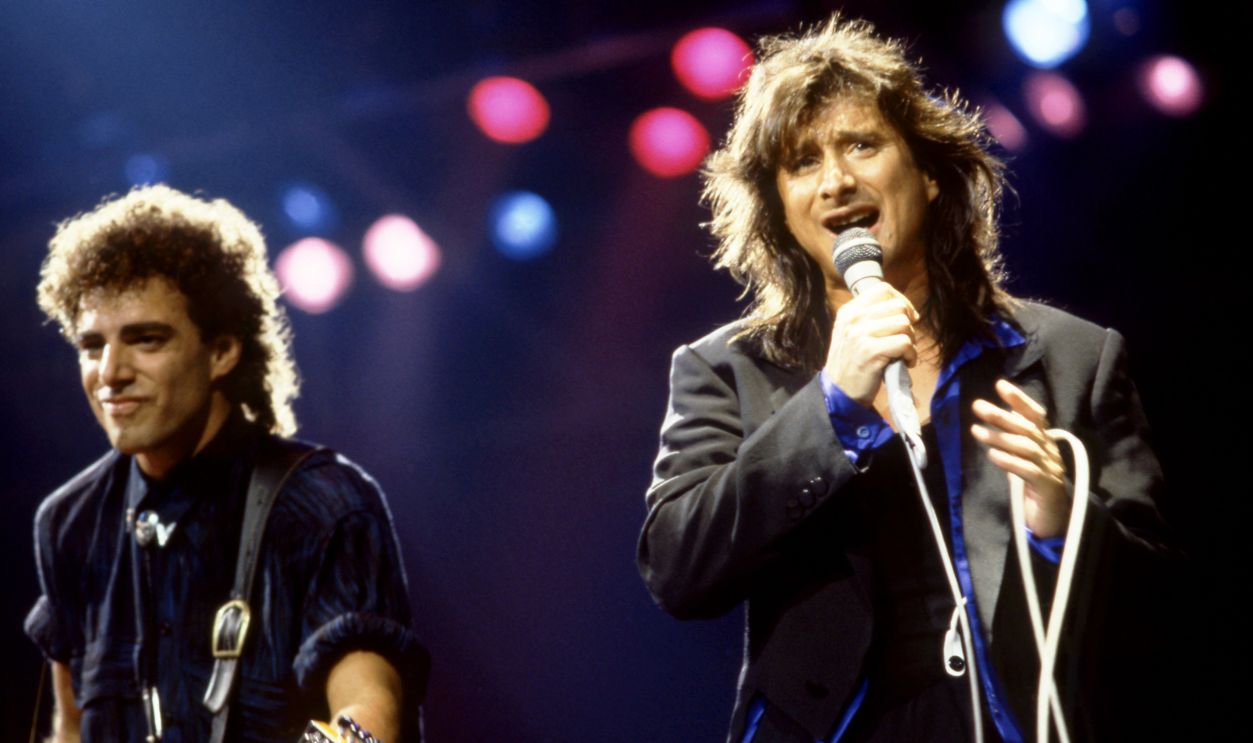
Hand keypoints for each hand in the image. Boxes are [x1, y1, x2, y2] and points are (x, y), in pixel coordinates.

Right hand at [823, 282, 919, 406]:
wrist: (839, 391)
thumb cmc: (852, 362)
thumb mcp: (852, 332)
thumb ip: (870, 316)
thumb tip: (904, 307)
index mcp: (849, 311)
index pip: (883, 289)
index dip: (901, 301)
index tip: (906, 317)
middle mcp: (854, 319)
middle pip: (898, 306)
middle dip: (909, 324)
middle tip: (904, 340)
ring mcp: (861, 334)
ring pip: (904, 323)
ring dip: (911, 341)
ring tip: (903, 353)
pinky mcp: (871, 351)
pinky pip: (905, 342)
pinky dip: (911, 354)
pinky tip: (905, 362)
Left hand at [971, 379, 1068, 537]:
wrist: (1053, 518)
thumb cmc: (1033, 485)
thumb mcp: (1022, 459)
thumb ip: (1012, 441)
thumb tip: (995, 418)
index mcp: (1045, 442)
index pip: (1035, 415)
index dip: (1020, 400)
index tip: (1000, 385)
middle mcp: (1050, 451)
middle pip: (1026, 429)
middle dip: (1001, 416)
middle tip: (978, 406)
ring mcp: (1051, 469)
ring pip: (1026, 448)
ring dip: (999, 438)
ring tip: (976, 431)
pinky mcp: (1047, 487)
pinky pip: (1028, 471)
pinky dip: (1009, 462)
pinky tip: (992, 456)